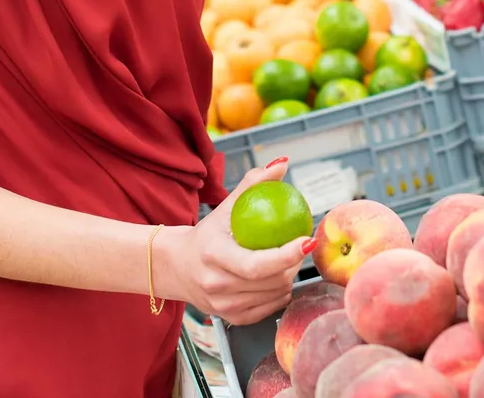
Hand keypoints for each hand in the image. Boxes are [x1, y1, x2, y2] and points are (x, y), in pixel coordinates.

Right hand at [161, 161, 312, 325]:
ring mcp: (224, 306)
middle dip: (293, 264)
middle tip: (300, 246)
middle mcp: (217, 285)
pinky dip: (279, 292)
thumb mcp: (225, 207)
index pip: (257, 264)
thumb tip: (283, 164)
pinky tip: (278, 277)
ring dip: (289, 277)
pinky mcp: (231, 318)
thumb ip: (253, 184)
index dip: (286, 255)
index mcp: (214, 255)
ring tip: (290, 259)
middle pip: (270, 281)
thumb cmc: (206, 234)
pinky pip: (268, 309)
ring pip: (273, 295)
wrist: (177, 266)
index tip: (307, 240)